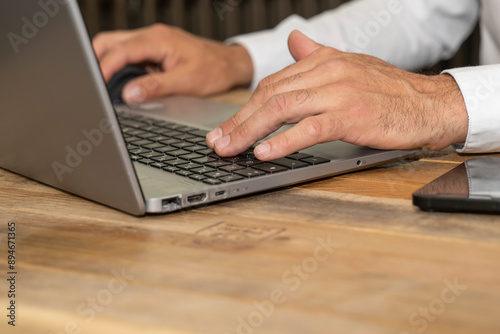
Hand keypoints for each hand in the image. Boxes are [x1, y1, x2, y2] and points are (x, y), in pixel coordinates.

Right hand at [93, 24, 252, 103]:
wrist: (230, 64)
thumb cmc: (214, 70)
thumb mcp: (186, 83)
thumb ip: (156, 87)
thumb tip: (129, 94)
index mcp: (158, 39)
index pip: (120, 50)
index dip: (104, 67)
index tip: (94, 84)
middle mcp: (152, 35)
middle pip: (110, 42)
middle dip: (97, 60)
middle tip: (93, 85)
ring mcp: (152, 41)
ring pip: (116, 45)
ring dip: (107, 62)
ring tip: (103, 84)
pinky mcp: (154, 49)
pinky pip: (128, 53)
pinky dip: (119, 65)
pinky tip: (119, 80)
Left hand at [206, 30, 467, 159]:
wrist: (429, 103)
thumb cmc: (388, 90)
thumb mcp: (349, 66)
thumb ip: (316, 55)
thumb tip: (294, 41)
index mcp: (322, 62)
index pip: (272, 84)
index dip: (245, 107)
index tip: (227, 126)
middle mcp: (326, 72)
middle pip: (269, 96)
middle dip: (238, 121)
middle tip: (217, 141)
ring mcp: (338, 92)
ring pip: (282, 110)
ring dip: (250, 131)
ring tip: (230, 149)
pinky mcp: (351, 115)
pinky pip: (309, 128)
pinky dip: (284, 141)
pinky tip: (264, 152)